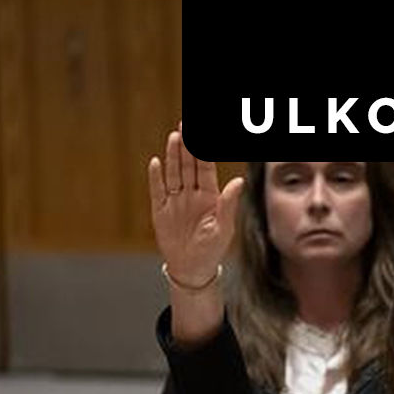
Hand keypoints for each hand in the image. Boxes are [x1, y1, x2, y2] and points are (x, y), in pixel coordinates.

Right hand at [146, 124, 242, 288]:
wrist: (191, 268)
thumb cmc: (211, 249)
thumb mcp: (223, 229)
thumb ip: (228, 204)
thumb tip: (238, 181)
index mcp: (209, 196)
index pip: (205, 168)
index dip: (203, 151)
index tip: (201, 133)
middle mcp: (191, 194)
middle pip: (188, 165)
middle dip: (187, 146)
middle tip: (186, 125)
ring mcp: (175, 200)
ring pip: (174, 173)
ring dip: (173, 156)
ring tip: (174, 137)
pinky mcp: (160, 210)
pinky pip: (157, 190)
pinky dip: (156, 177)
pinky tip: (155, 162)